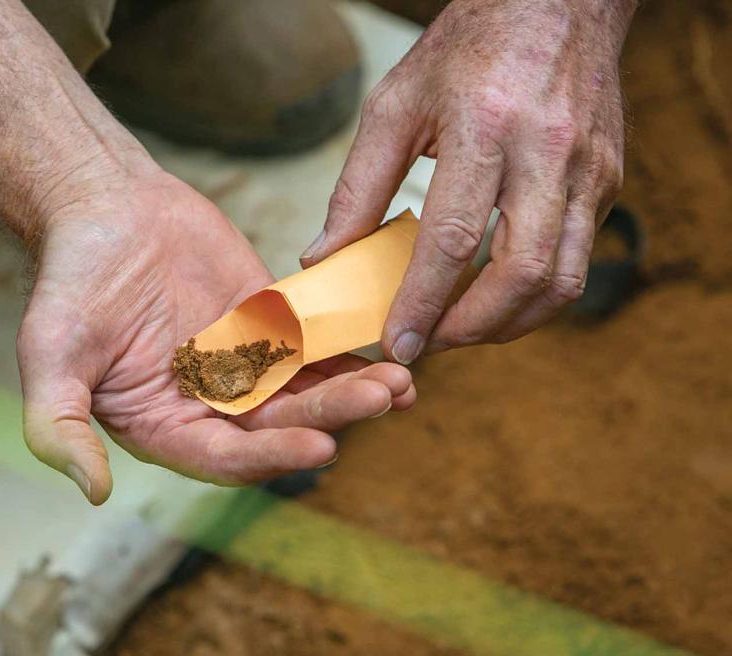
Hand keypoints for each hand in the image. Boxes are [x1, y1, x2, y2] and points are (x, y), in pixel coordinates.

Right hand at [18, 172, 415, 503]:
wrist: (103, 207)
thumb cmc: (70, 282)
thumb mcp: (48, 355)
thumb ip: (58, 427)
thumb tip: (93, 492)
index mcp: (162, 428)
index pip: (223, 458)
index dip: (270, 456)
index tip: (319, 446)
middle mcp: (207, 408)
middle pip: (277, 426)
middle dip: (328, 417)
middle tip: (378, 401)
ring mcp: (242, 368)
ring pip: (304, 391)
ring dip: (351, 393)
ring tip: (398, 386)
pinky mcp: (269, 327)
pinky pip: (314, 347)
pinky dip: (350, 355)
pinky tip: (390, 356)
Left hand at [301, 0, 634, 361]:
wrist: (557, 1)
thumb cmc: (467, 50)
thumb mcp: (395, 105)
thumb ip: (358, 187)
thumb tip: (324, 258)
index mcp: (485, 127)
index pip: (454, 240)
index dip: (423, 303)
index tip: (396, 343)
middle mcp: (547, 152)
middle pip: (522, 274)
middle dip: (471, 328)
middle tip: (428, 344)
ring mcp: (588, 170)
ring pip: (562, 280)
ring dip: (509, 323)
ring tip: (459, 330)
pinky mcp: (608, 182)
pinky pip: (576, 258)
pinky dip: (534, 294)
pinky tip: (494, 295)